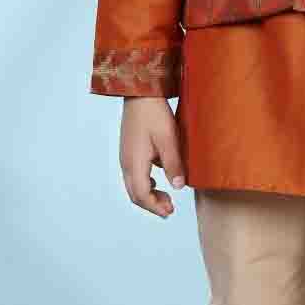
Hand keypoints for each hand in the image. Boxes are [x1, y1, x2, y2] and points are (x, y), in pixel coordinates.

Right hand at [119, 96, 186, 216]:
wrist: (141, 93)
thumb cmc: (155, 114)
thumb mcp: (169, 139)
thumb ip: (173, 164)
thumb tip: (178, 187)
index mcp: (134, 162)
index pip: (141, 195)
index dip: (155, 207)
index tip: (170, 212)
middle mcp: (126, 162)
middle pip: (135, 194)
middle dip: (152, 205)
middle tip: (170, 209)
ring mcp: (126, 156)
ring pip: (134, 185)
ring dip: (149, 195)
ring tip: (167, 198)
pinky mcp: (129, 150)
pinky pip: (134, 174)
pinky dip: (146, 184)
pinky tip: (159, 180)